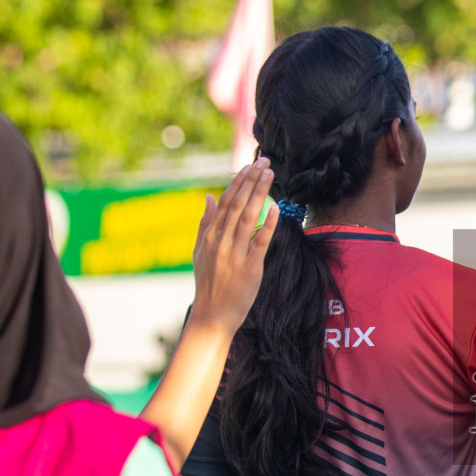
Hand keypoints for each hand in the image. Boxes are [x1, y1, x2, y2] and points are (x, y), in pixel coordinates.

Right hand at [188, 158, 279, 335]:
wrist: (213, 314)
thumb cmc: (208, 283)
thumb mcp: (199, 251)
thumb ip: (204, 223)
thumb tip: (208, 196)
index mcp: (210, 235)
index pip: (226, 202)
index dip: (239, 182)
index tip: (249, 165)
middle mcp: (221, 241)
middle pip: (238, 204)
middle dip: (251, 180)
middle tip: (265, 161)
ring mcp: (235, 253)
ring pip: (248, 217)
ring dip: (260, 193)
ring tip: (270, 174)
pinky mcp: (250, 267)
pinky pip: (261, 241)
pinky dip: (268, 224)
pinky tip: (275, 207)